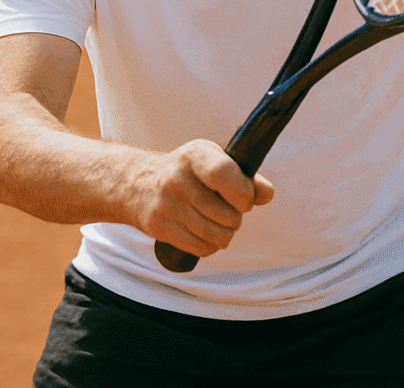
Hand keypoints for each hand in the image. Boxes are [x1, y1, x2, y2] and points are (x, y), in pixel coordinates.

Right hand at [131, 139, 274, 258]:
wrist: (138, 183)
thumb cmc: (188, 173)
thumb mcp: (214, 162)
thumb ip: (246, 177)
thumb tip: (265, 194)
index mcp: (195, 155)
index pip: (222, 174)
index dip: (243, 193)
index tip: (244, 199)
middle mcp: (176, 177)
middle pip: (228, 216)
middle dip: (234, 218)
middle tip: (221, 209)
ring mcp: (165, 203)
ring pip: (217, 236)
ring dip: (223, 234)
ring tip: (212, 221)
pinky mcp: (158, 226)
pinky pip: (201, 248)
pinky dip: (208, 245)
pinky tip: (200, 232)